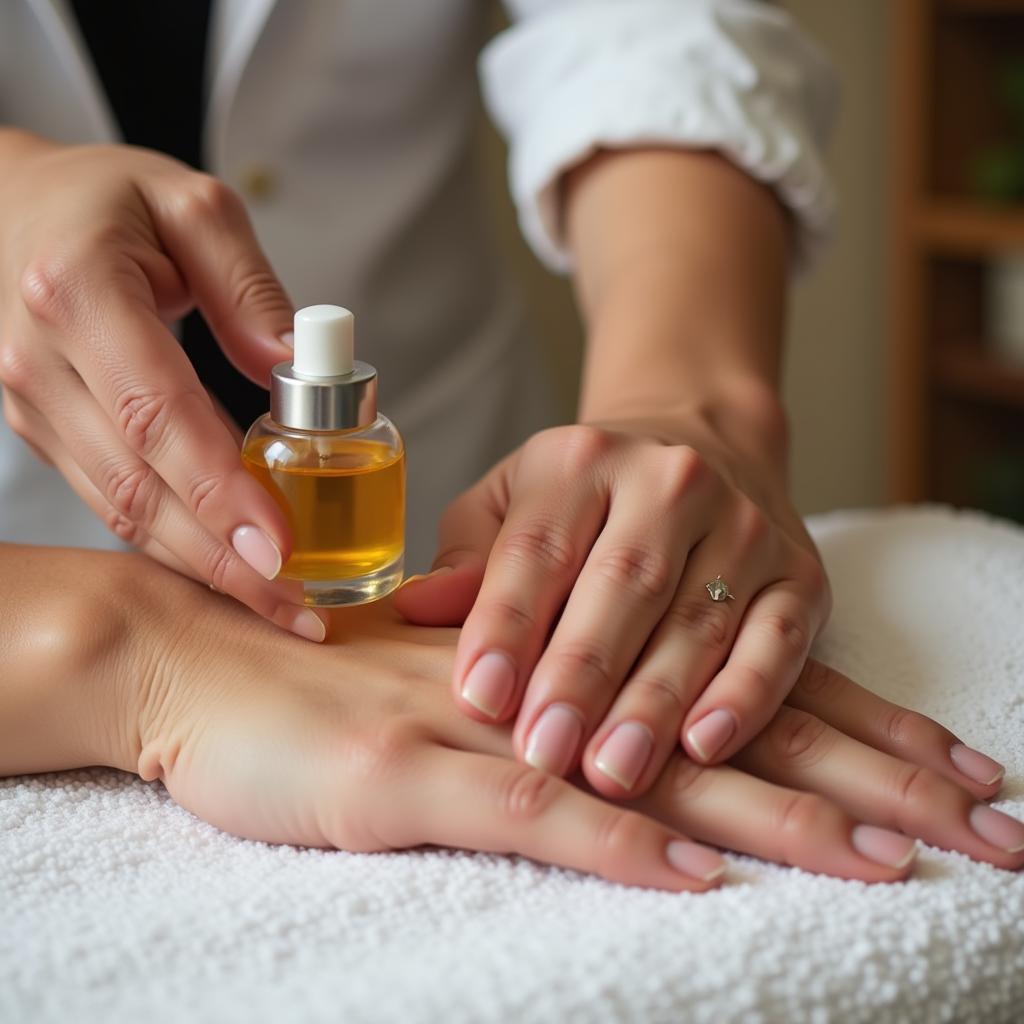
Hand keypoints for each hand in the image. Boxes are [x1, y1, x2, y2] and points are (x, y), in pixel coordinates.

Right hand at [0, 129, 323, 641]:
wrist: (12, 209)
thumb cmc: (107, 202)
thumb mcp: (193, 209)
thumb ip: (251, 288)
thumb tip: (300, 369)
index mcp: (80, 294)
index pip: (156, 413)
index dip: (219, 490)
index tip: (280, 546)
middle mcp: (42, 363)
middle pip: (138, 486)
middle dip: (222, 559)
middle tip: (296, 609)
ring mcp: (34, 407)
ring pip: (121, 510)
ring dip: (202, 567)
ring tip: (277, 605)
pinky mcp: (46, 433)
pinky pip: (113, 501)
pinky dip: (173, 544)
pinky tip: (228, 569)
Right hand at [70, 548, 1019, 889]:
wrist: (208, 651)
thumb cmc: (326, 678)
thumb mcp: (456, 676)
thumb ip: (548, 693)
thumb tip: (621, 723)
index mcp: (577, 665)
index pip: (738, 696)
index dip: (850, 731)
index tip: (952, 772)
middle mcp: (551, 686)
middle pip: (732, 736)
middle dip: (867, 780)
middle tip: (984, 824)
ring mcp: (482, 727)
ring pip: (655, 774)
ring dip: (776, 816)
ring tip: (890, 860)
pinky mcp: (406, 774)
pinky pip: (529, 813)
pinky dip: (618, 846)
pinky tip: (699, 878)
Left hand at [394, 415, 830, 798]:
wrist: (697, 450)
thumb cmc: (582, 500)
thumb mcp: (512, 505)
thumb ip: (469, 559)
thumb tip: (415, 610)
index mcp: (582, 460)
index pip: (538, 547)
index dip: (508, 624)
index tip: (480, 697)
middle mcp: (669, 481)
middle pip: (623, 586)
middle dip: (582, 676)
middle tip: (546, 754)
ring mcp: (743, 525)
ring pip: (697, 620)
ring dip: (654, 703)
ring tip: (612, 771)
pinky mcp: (799, 572)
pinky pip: (778, 640)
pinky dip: (745, 695)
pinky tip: (705, 745)